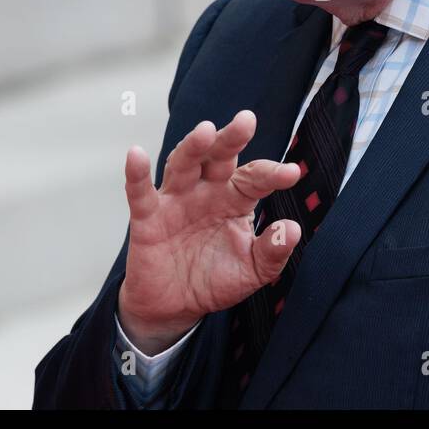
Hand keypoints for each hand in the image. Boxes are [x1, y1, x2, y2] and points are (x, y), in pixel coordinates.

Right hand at [116, 111, 302, 353]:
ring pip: (183, 165)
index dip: (273, 174)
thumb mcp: (253, 271)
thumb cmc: (215, 279)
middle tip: (246, 121)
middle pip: (219, 157)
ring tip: (206, 131)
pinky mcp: (147, 218)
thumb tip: (292, 229)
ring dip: (193, 147)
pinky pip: (140, 193)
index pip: (255, 178)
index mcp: (235, 198)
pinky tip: (136, 154)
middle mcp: (206, 191)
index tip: (291, 173)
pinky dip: (136, 174)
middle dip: (231, 138)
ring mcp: (176, 201)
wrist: (175, 308)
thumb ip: (273, 251)